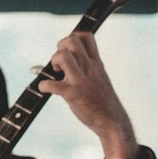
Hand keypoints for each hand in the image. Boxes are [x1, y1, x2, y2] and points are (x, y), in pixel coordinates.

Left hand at [36, 32, 138, 158]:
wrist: (112, 122)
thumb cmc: (102, 101)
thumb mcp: (99, 78)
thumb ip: (84, 68)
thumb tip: (58, 65)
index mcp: (96, 63)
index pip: (86, 36)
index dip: (73, 37)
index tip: (68, 51)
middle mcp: (89, 68)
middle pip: (72, 40)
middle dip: (60, 47)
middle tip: (60, 62)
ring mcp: (81, 81)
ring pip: (63, 56)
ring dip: (53, 61)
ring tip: (56, 73)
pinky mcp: (73, 94)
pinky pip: (53, 84)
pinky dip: (44, 85)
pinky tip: (45, 89)